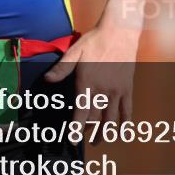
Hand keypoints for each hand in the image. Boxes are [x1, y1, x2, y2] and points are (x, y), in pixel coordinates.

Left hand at [44, 26, 138, 143]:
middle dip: (88, 131)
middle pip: (95, 118)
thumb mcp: (75, 51)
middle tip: (83, 138)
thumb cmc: (95, 41)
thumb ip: (62, 68)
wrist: (120, 32)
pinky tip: (122, 133)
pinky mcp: (127, 88)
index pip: (81, 111)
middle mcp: (103, 90)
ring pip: (111, 119)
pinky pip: (127, 110)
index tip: (72, 140)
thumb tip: (47, 79)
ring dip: (105, 133)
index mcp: (87, 82)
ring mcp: (117, 91)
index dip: (76, 128)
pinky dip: (125, 124)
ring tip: (98, 141)